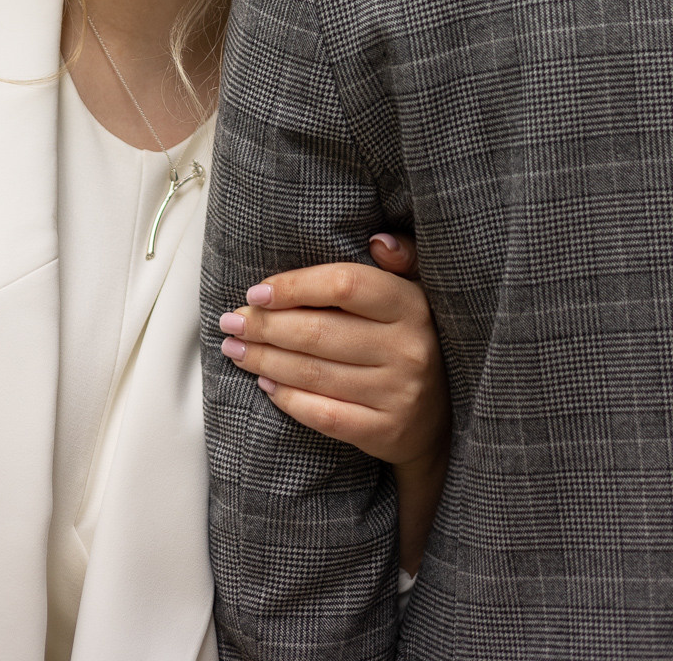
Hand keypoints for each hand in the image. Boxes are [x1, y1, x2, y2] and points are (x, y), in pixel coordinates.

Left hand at [217, 235, 449, 470]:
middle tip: (231, 322)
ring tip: (235, 349)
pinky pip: (323, 414)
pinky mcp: (384, 432)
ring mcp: (398, 393)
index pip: (344, 285)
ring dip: (264, 360)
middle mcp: (408, 348)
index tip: (256, 292)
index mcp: (411, 305)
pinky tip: (264, 383)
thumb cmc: (412, 338)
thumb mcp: (417, 290)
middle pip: (319, 331)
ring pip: (314, 373)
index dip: (294, 286)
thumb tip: (377, 240)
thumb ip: (403, 257)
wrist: (441, 418)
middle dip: (265, 326)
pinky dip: (287, 398)